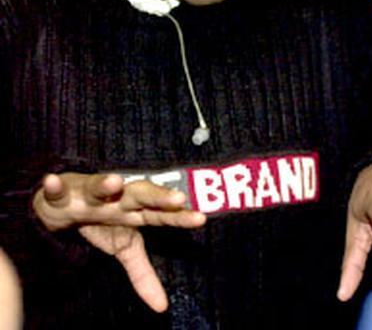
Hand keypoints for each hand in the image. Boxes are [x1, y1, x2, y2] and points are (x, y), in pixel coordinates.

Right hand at [32, 172, 205, 311]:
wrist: (67, 205)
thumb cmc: (104, 223)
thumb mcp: (123, 248)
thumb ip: (143, 275)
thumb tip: (162, 307)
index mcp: (136, 212)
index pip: (162, 215)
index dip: (179, 217)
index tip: (201, 219)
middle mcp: (118, 199)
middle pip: (141, 194)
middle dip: (158, 195)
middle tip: (177, 197)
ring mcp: (91, 194)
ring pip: (100, 187)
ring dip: (106, 184)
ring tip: (115, 182)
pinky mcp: (63, 193)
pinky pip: (58, 190)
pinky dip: (54, 187)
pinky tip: (51, 181)